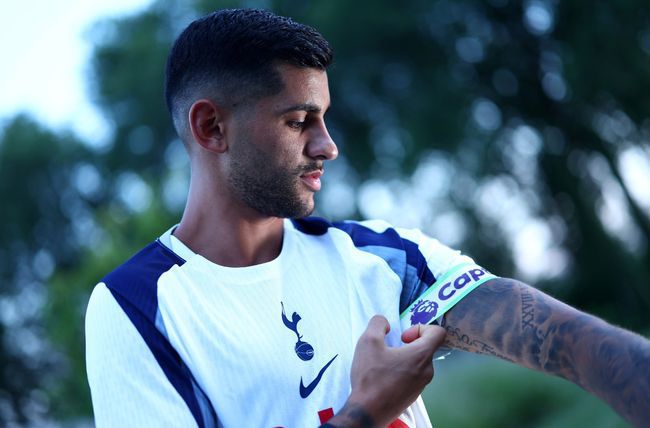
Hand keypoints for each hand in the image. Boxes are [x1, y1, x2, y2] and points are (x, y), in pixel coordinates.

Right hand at [326, 315, 445, 426]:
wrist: (367, 411)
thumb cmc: (370, 376)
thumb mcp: (368, 341)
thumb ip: (378, 323)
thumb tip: (384, 323)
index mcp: (421, 355)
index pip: (438, 332)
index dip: (420, 327)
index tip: (403, 337)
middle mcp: (427, 370)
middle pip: (426, 347)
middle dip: (408, 343)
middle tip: (390, 349)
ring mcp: (422, 384)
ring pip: (418, 361)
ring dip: (404, 357)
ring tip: (385, 363)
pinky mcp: (414, 395)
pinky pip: (413, 375)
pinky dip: (402, 370)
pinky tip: (385, 376)